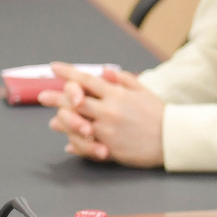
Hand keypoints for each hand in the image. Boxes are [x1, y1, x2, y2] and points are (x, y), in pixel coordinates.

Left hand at [41, 62, 163, 166]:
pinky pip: (86, 145)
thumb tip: (104, 72)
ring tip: (54, 121)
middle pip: (74, 101)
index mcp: (117, 95)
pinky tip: (69, 143)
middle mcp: (109, 110)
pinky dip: (76, 144)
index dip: (69, 73)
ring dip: (62, 121)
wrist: (173, 140)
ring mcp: (108, 130)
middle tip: (43, 96)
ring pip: (75, 124)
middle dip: (56, 97)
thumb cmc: (160, 115)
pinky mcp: (110, 148)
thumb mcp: (144, 91)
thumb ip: (124, 80)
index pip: (87, 80)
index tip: (55, 68)